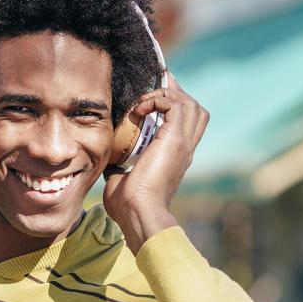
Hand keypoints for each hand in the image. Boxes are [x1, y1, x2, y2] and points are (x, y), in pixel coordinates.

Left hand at [102, 72, 208, 252]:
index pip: (187, 124)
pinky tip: (139, 109)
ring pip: (189, 103)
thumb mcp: (121, 179)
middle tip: (151, 89)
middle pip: (194, 109)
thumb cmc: (129, 205)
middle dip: (174, 93)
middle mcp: (184, 148)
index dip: (172, 106)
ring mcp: (183, 143)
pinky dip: (158, 99)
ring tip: (144, 100)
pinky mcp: (176, 140)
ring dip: (166, 94)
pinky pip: (174, 104)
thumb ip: (119, 166)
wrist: (138, 213)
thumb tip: (108, 161)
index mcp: (176, 157)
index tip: (151, 97)